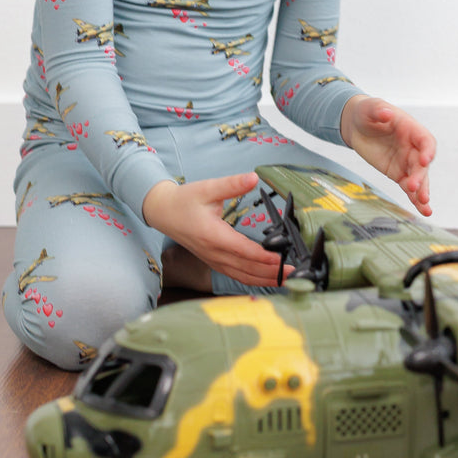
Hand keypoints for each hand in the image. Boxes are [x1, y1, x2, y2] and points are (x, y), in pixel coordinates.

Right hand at [141, 173, 285, 287]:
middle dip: (270, 273)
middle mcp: (213, 252)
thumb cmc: (185, 201)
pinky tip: (268, 280)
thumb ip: (232, 184)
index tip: (279, 259)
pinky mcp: (214, 262)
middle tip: (293, 274)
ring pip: (241, 276)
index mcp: (213, 235)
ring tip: (286, 280)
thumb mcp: (208, 188)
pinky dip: (253, 279)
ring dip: (264, 280)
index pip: (241, 250)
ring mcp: (213, 260)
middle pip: (245, 268)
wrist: (164, 213)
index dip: (261, 256)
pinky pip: (236, 275)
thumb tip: (253, 177)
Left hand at [340, 96, 435, 215]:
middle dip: (420, 176)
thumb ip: (378, 109)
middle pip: (421, 163)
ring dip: (422, 191)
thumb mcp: (371, 107)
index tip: (425, 159)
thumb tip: (386, 113)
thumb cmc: (368, 112)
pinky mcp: (398, 173)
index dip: (427, 150)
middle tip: (413, 186)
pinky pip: (408, 187)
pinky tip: (423, 210)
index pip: (425, 140)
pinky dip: (415, 198)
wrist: (357, 124)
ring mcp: (406, 161)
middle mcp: (412, 146)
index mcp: (410, 128)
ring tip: (425, 205)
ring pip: (419, 178)